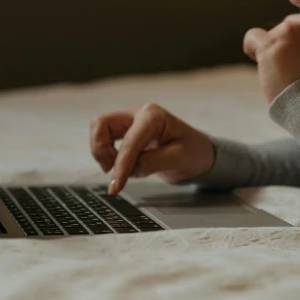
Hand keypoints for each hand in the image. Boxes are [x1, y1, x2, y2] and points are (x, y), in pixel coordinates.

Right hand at [89, 103, 215, 194]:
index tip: (115, 186)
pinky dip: (106, 154)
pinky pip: (104, 139)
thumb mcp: (178, 158)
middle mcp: (138, 114)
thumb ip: (151, 162)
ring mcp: (130, 121)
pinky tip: (121, 166)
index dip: (120, 165)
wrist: (199, 153)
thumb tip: (128, 169)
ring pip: (99, 130)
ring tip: (117, 170)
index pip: (129, 142)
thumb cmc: (194, 152)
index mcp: (153, 116)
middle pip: (102, 123)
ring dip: (101, 151)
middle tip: (111, 171)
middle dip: (101, 149)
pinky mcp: (126, 132)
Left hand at [242, 12, 299, 105]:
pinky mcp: (269, 43)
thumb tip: (294, 37)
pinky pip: (252, 37)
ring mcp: (287, 31)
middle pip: (288, 26)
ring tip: (285, 70)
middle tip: (297, 66)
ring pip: (272, 34)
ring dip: (274, 50)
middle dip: (289, 43)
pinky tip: (260, 61)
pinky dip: (252, 49)